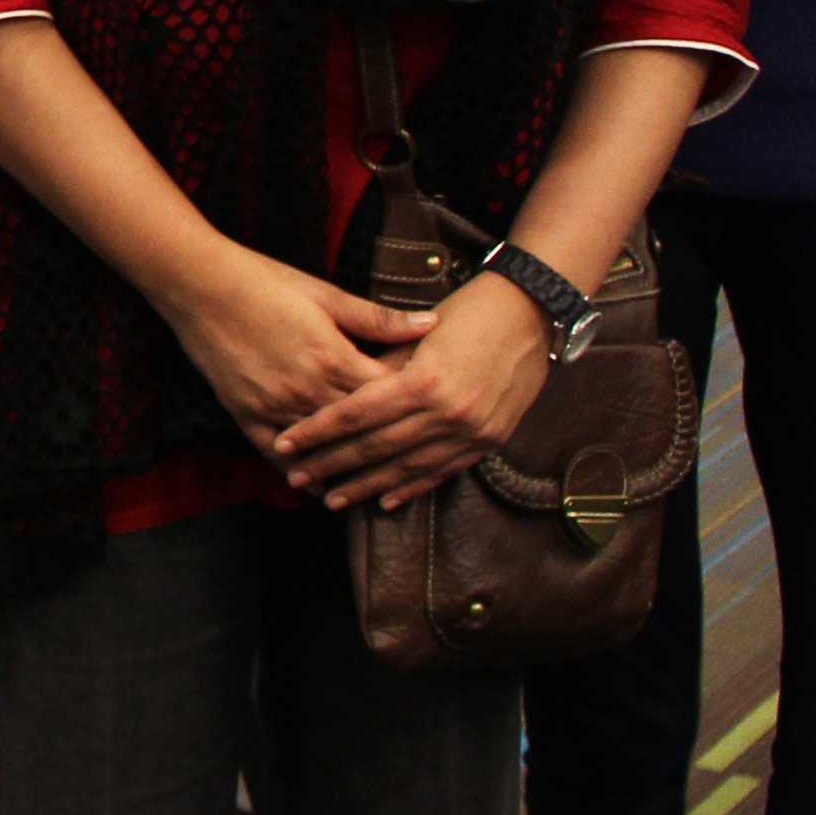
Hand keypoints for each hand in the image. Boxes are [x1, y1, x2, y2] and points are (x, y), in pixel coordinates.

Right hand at [154, 240, 435, 462]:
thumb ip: (378, 318)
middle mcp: (307, 389)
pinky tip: (318, 490)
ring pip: (323, 449)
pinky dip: (300, 473)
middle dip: (391, 443)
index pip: (388, 395)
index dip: (416, 405)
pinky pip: (277, 454)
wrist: (199, 284)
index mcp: (332, 357)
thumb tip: (431, 323)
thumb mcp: (325, 295)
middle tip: (421, 461)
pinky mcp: (246, 414)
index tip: (436, 415)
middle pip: (361, 429)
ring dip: (349, 469)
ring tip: (380, 489)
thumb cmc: (264, 282)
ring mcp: (275, 406)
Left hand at [271, 273, 551, 508]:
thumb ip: (381, 366)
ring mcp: (471, 432)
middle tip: (296, 477)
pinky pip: (443, 471)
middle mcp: (447, 413)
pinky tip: (385, 500)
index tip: (284, 444)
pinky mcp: (488, 442)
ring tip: (332, 498)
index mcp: (422, 380)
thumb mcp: (415, 333)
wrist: (531, 315)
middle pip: (376, 447)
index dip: (318, 432)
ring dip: (366, 486)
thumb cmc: (465, 313)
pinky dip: (412, 487)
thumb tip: (340, 393)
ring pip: (407, 467)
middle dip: (331, 465)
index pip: (356, 414)